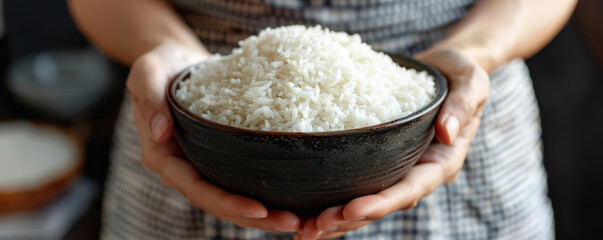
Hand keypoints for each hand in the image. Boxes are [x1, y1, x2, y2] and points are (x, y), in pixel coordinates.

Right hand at [127, 44, 301, 232]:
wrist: (175, 62)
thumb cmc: (160, 65)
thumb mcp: (147, 72)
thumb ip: (149, 99)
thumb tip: (160, 132)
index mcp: (162, 156)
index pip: (196, 188)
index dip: (226, 203)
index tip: (259, 208)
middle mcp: (181, 169)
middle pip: (217, 204)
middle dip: (253, 217)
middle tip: (290, 223)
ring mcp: (200, 166)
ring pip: (230, 200)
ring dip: (262, 215)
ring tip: (295, 221)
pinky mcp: (217, 159)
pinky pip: (238, 184)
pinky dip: (262, 195)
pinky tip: (289, 200)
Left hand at [296, 47, 489, 239]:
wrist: (449, 69)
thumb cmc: (462, 74)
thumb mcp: (472, 83)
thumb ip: (462, 106)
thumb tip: (447, 132)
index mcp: (442, 162)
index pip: (411, 189)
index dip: (381, 202)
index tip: (351, 209)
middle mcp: (419, 172)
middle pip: (383, 203)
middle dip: (349, 219)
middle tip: (314, 228)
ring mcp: (400, 168)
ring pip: (367, 201)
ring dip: (337, 218)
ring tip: (304, 230)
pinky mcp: (383, 159)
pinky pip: (358, 182)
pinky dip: (334, 197)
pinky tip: (307, 207)